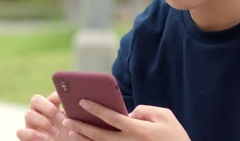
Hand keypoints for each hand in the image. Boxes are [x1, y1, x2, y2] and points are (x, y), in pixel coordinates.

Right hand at [16, 92, 71, 140]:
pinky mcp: (26, 137)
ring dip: (42, 122)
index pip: (52, 96)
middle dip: (48, 108)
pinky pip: (21, 132)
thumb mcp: (76, 127)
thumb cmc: (71, 138)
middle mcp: (39, 113)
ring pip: (28, 114)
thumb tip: (83, 105)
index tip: (66, 99)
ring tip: (56, 132)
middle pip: (35, 100)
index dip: (58, 95)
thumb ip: (76, 115)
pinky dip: (32, 134)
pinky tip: (46, 138)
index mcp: (53, 108)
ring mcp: (31, 125)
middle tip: (61, 118)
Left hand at [62, 100, 189, 140]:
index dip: (96, 109)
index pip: (111, 117)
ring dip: (83, 139)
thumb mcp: (164, 116)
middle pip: (99, 135)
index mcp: (138, 129)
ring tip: (70, 131)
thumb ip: (144, 110)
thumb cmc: (174, 135)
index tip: (81, 101)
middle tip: (65, 119)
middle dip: (81, 126)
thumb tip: (127, 112)